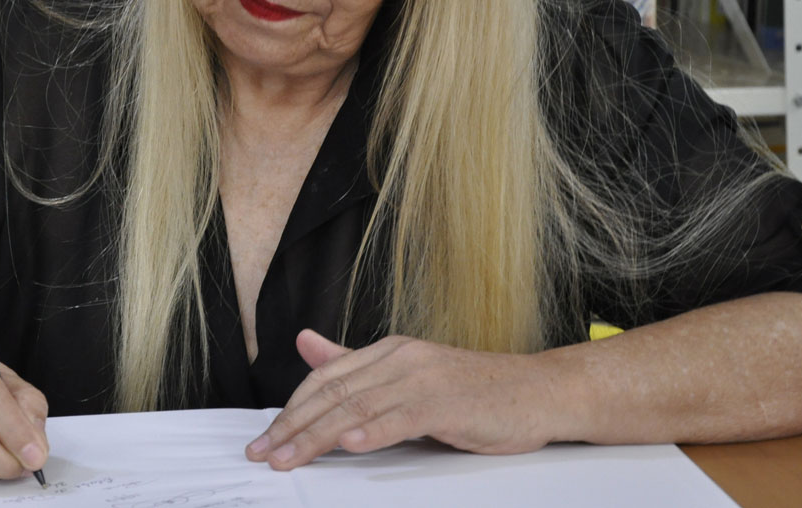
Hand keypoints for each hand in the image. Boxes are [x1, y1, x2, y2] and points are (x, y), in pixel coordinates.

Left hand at [245, 329, 559, 468]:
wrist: (538, 391)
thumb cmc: (475, 391)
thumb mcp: (407, 373)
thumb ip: (354, 363)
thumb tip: (306, 344)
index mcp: (388, 351)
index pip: (326, 378)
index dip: (291, 408)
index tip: (266, 438)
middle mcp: (401, 358)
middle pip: (335, 393)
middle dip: (294, 426)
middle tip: (264, 453)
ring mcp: (424, 378)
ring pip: (359, 407)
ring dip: (320, 435)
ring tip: (291, 457)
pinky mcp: (447, 401)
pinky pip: (403, 417)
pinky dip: (375, 432)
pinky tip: (352, 445)